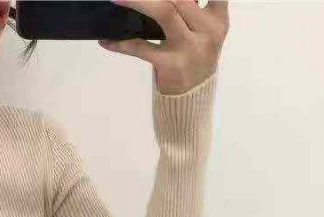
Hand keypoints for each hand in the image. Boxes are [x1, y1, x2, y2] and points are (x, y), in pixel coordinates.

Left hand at [99, 0, 229, 94]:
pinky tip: (106, 41)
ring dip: (138, 2)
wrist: (192, 98)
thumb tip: (156, 1)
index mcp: (217, 19)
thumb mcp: (202, 33)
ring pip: (164, 12)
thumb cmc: (193, 59)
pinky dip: (121, 44)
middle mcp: (207, 31)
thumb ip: (189, 12)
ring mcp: (189, 48)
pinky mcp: (170, 65)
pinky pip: (141, 48)